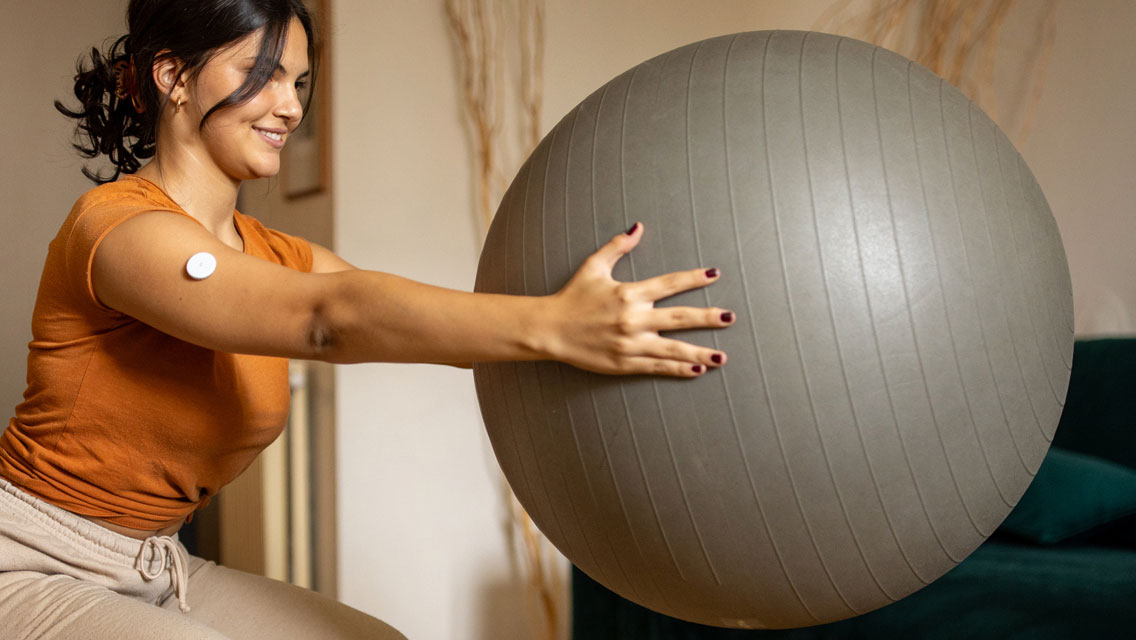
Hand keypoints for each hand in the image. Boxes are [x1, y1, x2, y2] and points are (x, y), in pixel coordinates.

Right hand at [539, 222, 734, 376]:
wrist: (549, 330)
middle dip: (707, 317)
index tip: (714, 275)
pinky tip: (696, 370)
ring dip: (700, 353)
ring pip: (673, 349)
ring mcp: (630, 344)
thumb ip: (618, 247)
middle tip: (730, 317)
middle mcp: (633, 319)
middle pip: (679, 318)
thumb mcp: (594, 267)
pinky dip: (677, 369)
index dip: (694, 279)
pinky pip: (657, 367)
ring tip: (722, 357)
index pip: (669, 284)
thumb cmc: (572, 297)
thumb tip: (638, 226)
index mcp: (629, 294)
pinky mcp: (624, 363)